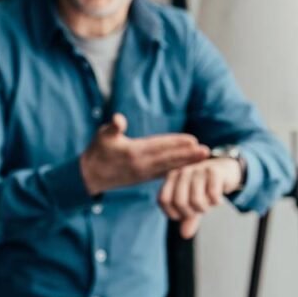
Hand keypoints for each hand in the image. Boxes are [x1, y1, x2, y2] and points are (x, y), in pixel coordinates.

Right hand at [79, 113, 209, 195]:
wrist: (91, 175)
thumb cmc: (97, 151)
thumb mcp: (102, 135)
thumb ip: (113, 127)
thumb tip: (118, 119)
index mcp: (133, 152)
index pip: (159, 146)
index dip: (176, 143)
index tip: (192, 139)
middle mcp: (141, 164)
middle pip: (169, 158)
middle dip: (188, 155)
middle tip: (206, 151)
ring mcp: (144, 173)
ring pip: (169, 167)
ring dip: (187, 162)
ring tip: (203, 157)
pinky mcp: (144, 178)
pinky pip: (164, 174)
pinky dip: (177, 170)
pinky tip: (189, 168)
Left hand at [158, 157, 243, 238]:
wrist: (224, 170)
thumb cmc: (204, 188)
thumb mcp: (193, 203)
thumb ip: (188, 218)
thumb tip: (184, 235)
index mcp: (171, 177)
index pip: (163, 200)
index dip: (173, 213)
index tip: (184, 215)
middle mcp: (182, 172)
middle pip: (180, 202)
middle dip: (190, 213)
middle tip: (199, 211)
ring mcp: (198, 170)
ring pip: (196, 200)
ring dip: (204, 208)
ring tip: (208, 205)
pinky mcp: (214, 171)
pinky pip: (213, 195)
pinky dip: (216, 202)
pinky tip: (217, 199)